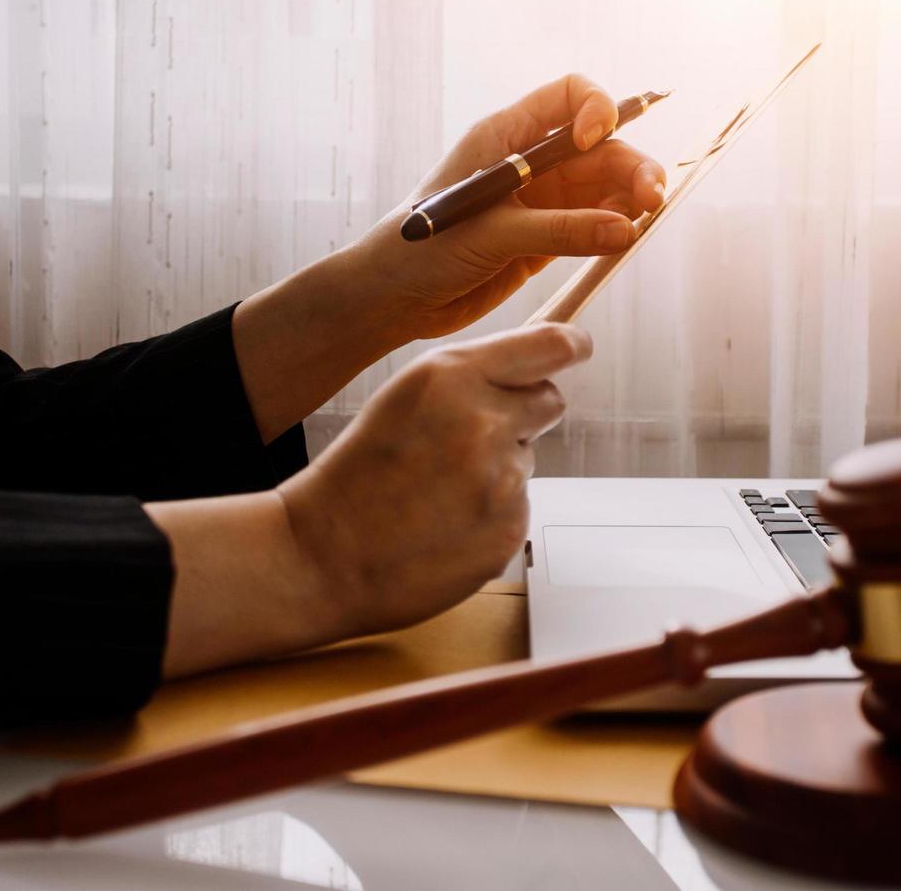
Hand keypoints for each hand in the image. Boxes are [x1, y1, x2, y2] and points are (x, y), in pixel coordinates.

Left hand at [228, 75, 663, 440]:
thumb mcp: (492, 234)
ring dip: (630, 199)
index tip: (596, 143)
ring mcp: (540, 200)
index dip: (595, 110)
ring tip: (644, 221)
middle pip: (601, 147)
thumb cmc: (421, 252)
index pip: (569, 97)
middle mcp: (528, 162)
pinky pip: (594, 224)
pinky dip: (615, 229)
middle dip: (631, 166)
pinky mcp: (545, 238)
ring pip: (604, 187)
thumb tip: (625, 229)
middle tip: (650, 200)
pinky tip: (624, 239)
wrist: (392, 300)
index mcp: (505, 137)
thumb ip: (560, 230)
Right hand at [273, 323, 590, 637]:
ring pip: (527, 457)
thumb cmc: (359, 475)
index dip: (570, 346)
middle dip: (522, 414)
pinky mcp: (509, 528)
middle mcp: (483, 421)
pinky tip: (446, 523)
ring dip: (498, 469)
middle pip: (550, 400)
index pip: (549, 346)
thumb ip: (471, 378)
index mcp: (450, 378)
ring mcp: (501, 479)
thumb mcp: (407, 398)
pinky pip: (518, 505)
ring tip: (439, 492)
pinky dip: (491, 514)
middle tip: (469, 440)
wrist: (324, 555)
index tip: (576, 348)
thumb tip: (539, 366)